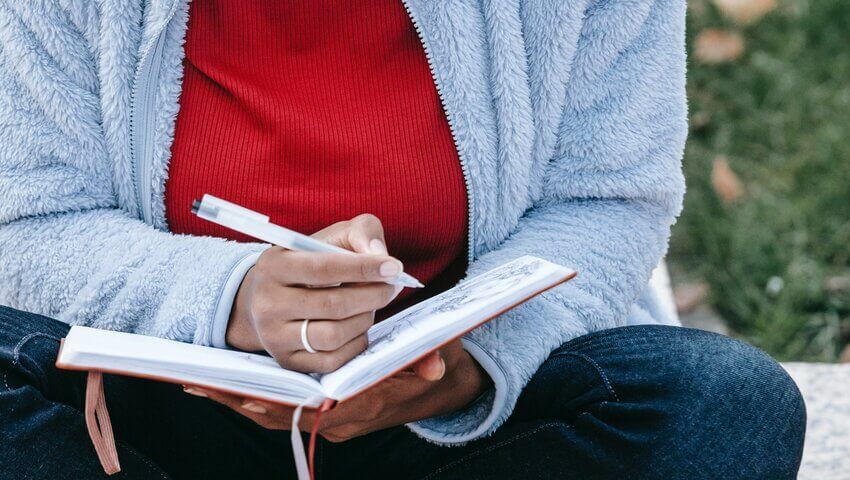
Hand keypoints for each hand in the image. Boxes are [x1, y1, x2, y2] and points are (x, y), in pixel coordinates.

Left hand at [183, 340, 490, 440]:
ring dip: (241, 401)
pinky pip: (284, 411)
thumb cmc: (432, 359)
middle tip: (205, 384)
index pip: (316, 409)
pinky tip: (224, 386)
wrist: (438, 385)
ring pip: (280, 415)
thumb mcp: (440, 352)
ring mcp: (335, 421)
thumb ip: (432, 357)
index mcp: (369, 403)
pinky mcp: (327, 414)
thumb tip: (432, 367)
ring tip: (202, 386)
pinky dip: (255, 399)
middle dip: (248, 399)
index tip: (240, 392)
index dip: (276, 401)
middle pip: (288, 414)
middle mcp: (348, 419)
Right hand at [227, 214, 404, 372]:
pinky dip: (355, 343)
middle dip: (373, 295)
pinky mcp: (287, 361)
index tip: (393, 267)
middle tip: (392, 287)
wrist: (268, 298)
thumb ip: (359, 232)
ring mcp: (274, 337)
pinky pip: (332, 360)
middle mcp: (268, 303)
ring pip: (333, 336)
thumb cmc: (308, 263)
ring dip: (364, 319)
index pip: (324, 268)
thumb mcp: (329, 237)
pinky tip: (357, 327)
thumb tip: (379, 255)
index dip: (363, 268)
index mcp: (274, 266)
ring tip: (371, 306)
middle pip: (333, 305)